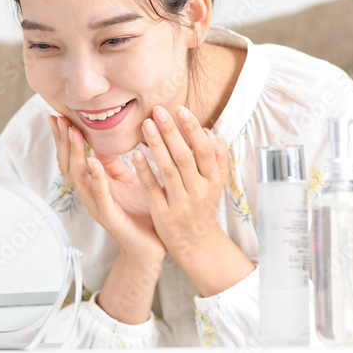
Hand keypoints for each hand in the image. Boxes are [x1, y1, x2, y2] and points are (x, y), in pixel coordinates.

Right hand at [48, 115, 165, 266]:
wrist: (152, 247)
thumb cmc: (142, 213)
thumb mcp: (127, 180)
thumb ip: (114, 163)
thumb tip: (104, 139)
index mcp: (94, 184)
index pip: (72, 157)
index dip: (64, 137)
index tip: (59, 115)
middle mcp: (91, 194)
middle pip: (68, 165)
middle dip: (62, 141)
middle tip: (58, 119)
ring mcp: (98, 206)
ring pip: (79, 178)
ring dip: (75, 154)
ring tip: (72, 133)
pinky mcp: (110, 217)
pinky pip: (100, 195)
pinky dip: (96, 178)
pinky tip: (93, 162)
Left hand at [132, 105, 229, 263]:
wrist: (195, 242)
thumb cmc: (202, 204)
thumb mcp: (215, 182)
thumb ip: (217, 157)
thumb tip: (208, 131)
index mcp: (213, 180)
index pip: (205, 150)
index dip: (193, 130)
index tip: (180, 109)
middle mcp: (198, 191)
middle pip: (185, 157)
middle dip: (172, 132)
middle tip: (158, 110)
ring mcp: (180, 203)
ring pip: (168, 170)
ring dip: (157, 145)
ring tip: (146, 124)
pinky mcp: (163, 214)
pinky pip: (152, 189)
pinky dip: (145, 171)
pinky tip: (136, 154)